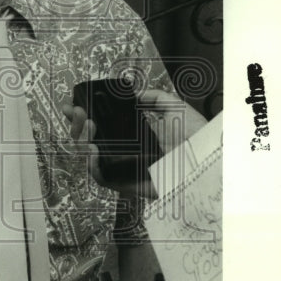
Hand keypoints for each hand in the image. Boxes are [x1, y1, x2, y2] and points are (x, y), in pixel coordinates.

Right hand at [62, 89, 207, 198]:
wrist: (210, 162)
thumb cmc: (197, 136)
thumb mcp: (175, 108)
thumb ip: (154, 98)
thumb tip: (134, 95)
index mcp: (134, 134)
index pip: (102, 125)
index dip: (82, 117)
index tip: (70, 106)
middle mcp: (126, 151)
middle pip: (89, 141)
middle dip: (77, 125)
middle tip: (77, 114)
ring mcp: (124, 169)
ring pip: (91, 159)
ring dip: (82, 142)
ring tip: (89, 128)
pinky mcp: (128, 185)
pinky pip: (102, 179)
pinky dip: (92, 165)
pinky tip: (94, 150)